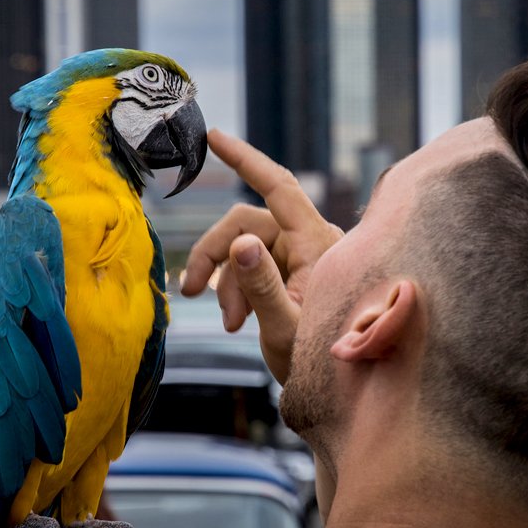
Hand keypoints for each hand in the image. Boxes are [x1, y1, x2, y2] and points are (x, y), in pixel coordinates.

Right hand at [181, 129, 342, 381]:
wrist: (337, 390)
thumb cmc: (319, 361)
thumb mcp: (285, 328)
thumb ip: (262, 286)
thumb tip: (241, 244)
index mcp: (317, 243)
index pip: (279, 187)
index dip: (246, 159)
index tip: (214, 137)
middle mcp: (310, 240)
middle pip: (246, 223)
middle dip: (215, 256)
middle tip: (190, 291)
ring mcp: (301, 255)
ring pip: (243, 247)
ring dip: (227, 283)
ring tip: (230, 324)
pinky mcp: (291, 272)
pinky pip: (250, 265)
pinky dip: (236, 290)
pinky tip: (238, 323)